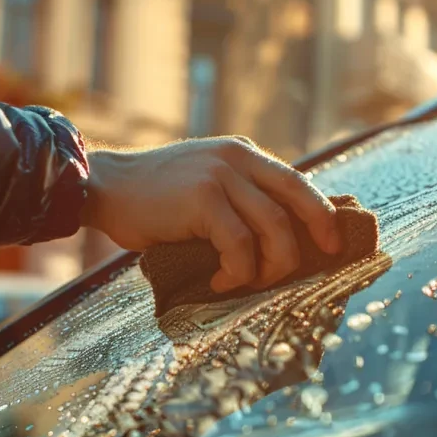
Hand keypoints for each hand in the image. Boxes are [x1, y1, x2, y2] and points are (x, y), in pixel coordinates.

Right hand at [81, 137, 340, 292]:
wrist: (104, 187)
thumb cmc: (151, 199)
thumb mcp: (202, 185)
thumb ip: (235, 198)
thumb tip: (273, 239)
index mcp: (242, 154)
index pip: (297, 182)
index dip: (320, 214)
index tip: (332, 243)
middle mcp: (237, 159)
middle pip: (295, 201)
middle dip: (313, 238)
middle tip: (310, 269)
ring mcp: (220, 176)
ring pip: (273, 227)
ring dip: (269, 265)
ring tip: (247, 282)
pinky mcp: (203, 198)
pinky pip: (239, 244)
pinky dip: (237, 270)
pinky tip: (219, 280)